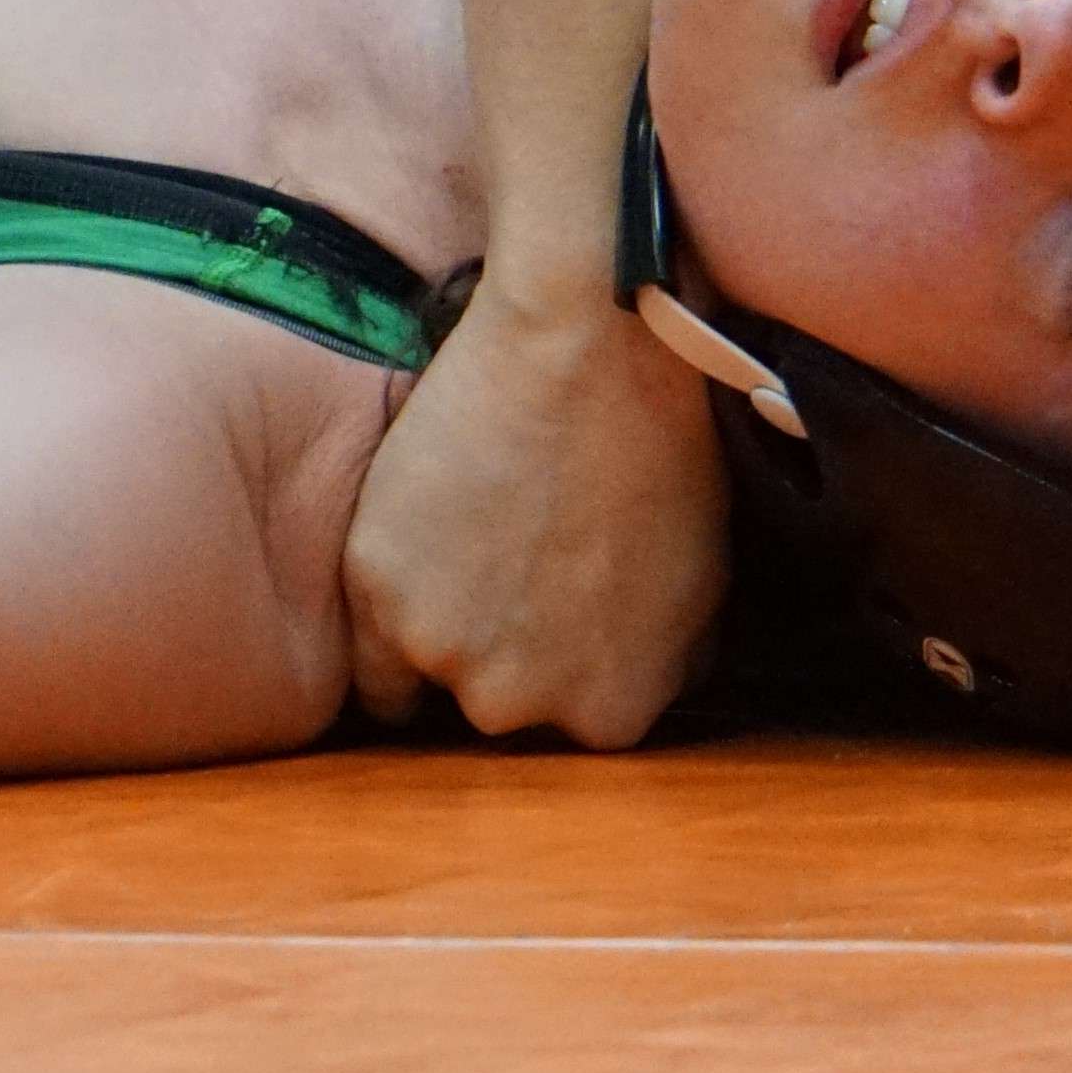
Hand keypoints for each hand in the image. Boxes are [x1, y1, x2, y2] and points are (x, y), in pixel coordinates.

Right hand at [342, 280, 723, 746]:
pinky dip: (388, 590)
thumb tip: (639, 688)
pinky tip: (423, 533)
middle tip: (510, 562)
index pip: (567, 726)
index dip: (560, 662)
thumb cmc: (662, 449)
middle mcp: (521, 704)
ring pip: (421, 669)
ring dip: (437, 620)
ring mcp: (442, 648)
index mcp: (608, 716)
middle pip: (492, 704)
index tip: (552, 611)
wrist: (588, 347)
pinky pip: (367, 628)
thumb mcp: (704, 582)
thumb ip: (665, 665)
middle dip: (500, 647)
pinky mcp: (379, 587)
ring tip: (468, 534)